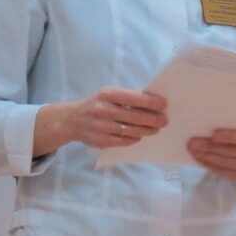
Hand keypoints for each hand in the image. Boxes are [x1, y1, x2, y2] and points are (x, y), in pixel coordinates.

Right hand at [34, 87, 167, 156]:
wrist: (70, 120)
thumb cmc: (96, 104)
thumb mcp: (107, 95)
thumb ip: (126, 98)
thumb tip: (152, 103)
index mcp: (107, 94)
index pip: (133, 98)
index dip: (151, 102)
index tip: (164, 105)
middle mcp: (103, 110)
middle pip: (135, 117)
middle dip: (153, 119)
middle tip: (164, 120)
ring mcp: (101, 127)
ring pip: (131, 130)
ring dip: (147, 130)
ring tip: (156, 129)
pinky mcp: (101, 141)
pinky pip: (123, 141)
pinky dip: (134, 138)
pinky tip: (140, 135)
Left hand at [188, 127, 235, 181]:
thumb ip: (231, 126)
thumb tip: (207, 125)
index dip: (230, 136)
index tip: (214, 134)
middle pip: (231, 151)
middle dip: (210, 147)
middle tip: (193, 143)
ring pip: (225, 163)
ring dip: (206, 156)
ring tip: (193, 150)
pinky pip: (222, 172)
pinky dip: (209, 164)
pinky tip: (199, 158)